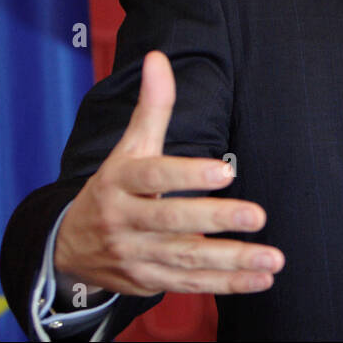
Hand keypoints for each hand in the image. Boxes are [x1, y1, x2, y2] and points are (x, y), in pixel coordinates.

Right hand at [53, 51, 284, 296]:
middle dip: (216, 220)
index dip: (187, 175)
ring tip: (273, 259)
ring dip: (233, 260)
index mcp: (120, 182)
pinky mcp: (149, 281)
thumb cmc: (114, 186)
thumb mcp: (129, 147)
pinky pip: (191, 284)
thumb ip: (152, 107)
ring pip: (187, 259)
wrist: (68, 246)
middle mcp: (126, 221)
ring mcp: (137, 255)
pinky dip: (227, 285)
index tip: (225, 171)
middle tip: (258, 214)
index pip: (154, 177)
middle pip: (172, 222)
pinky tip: (261, 279)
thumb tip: (159, 58)